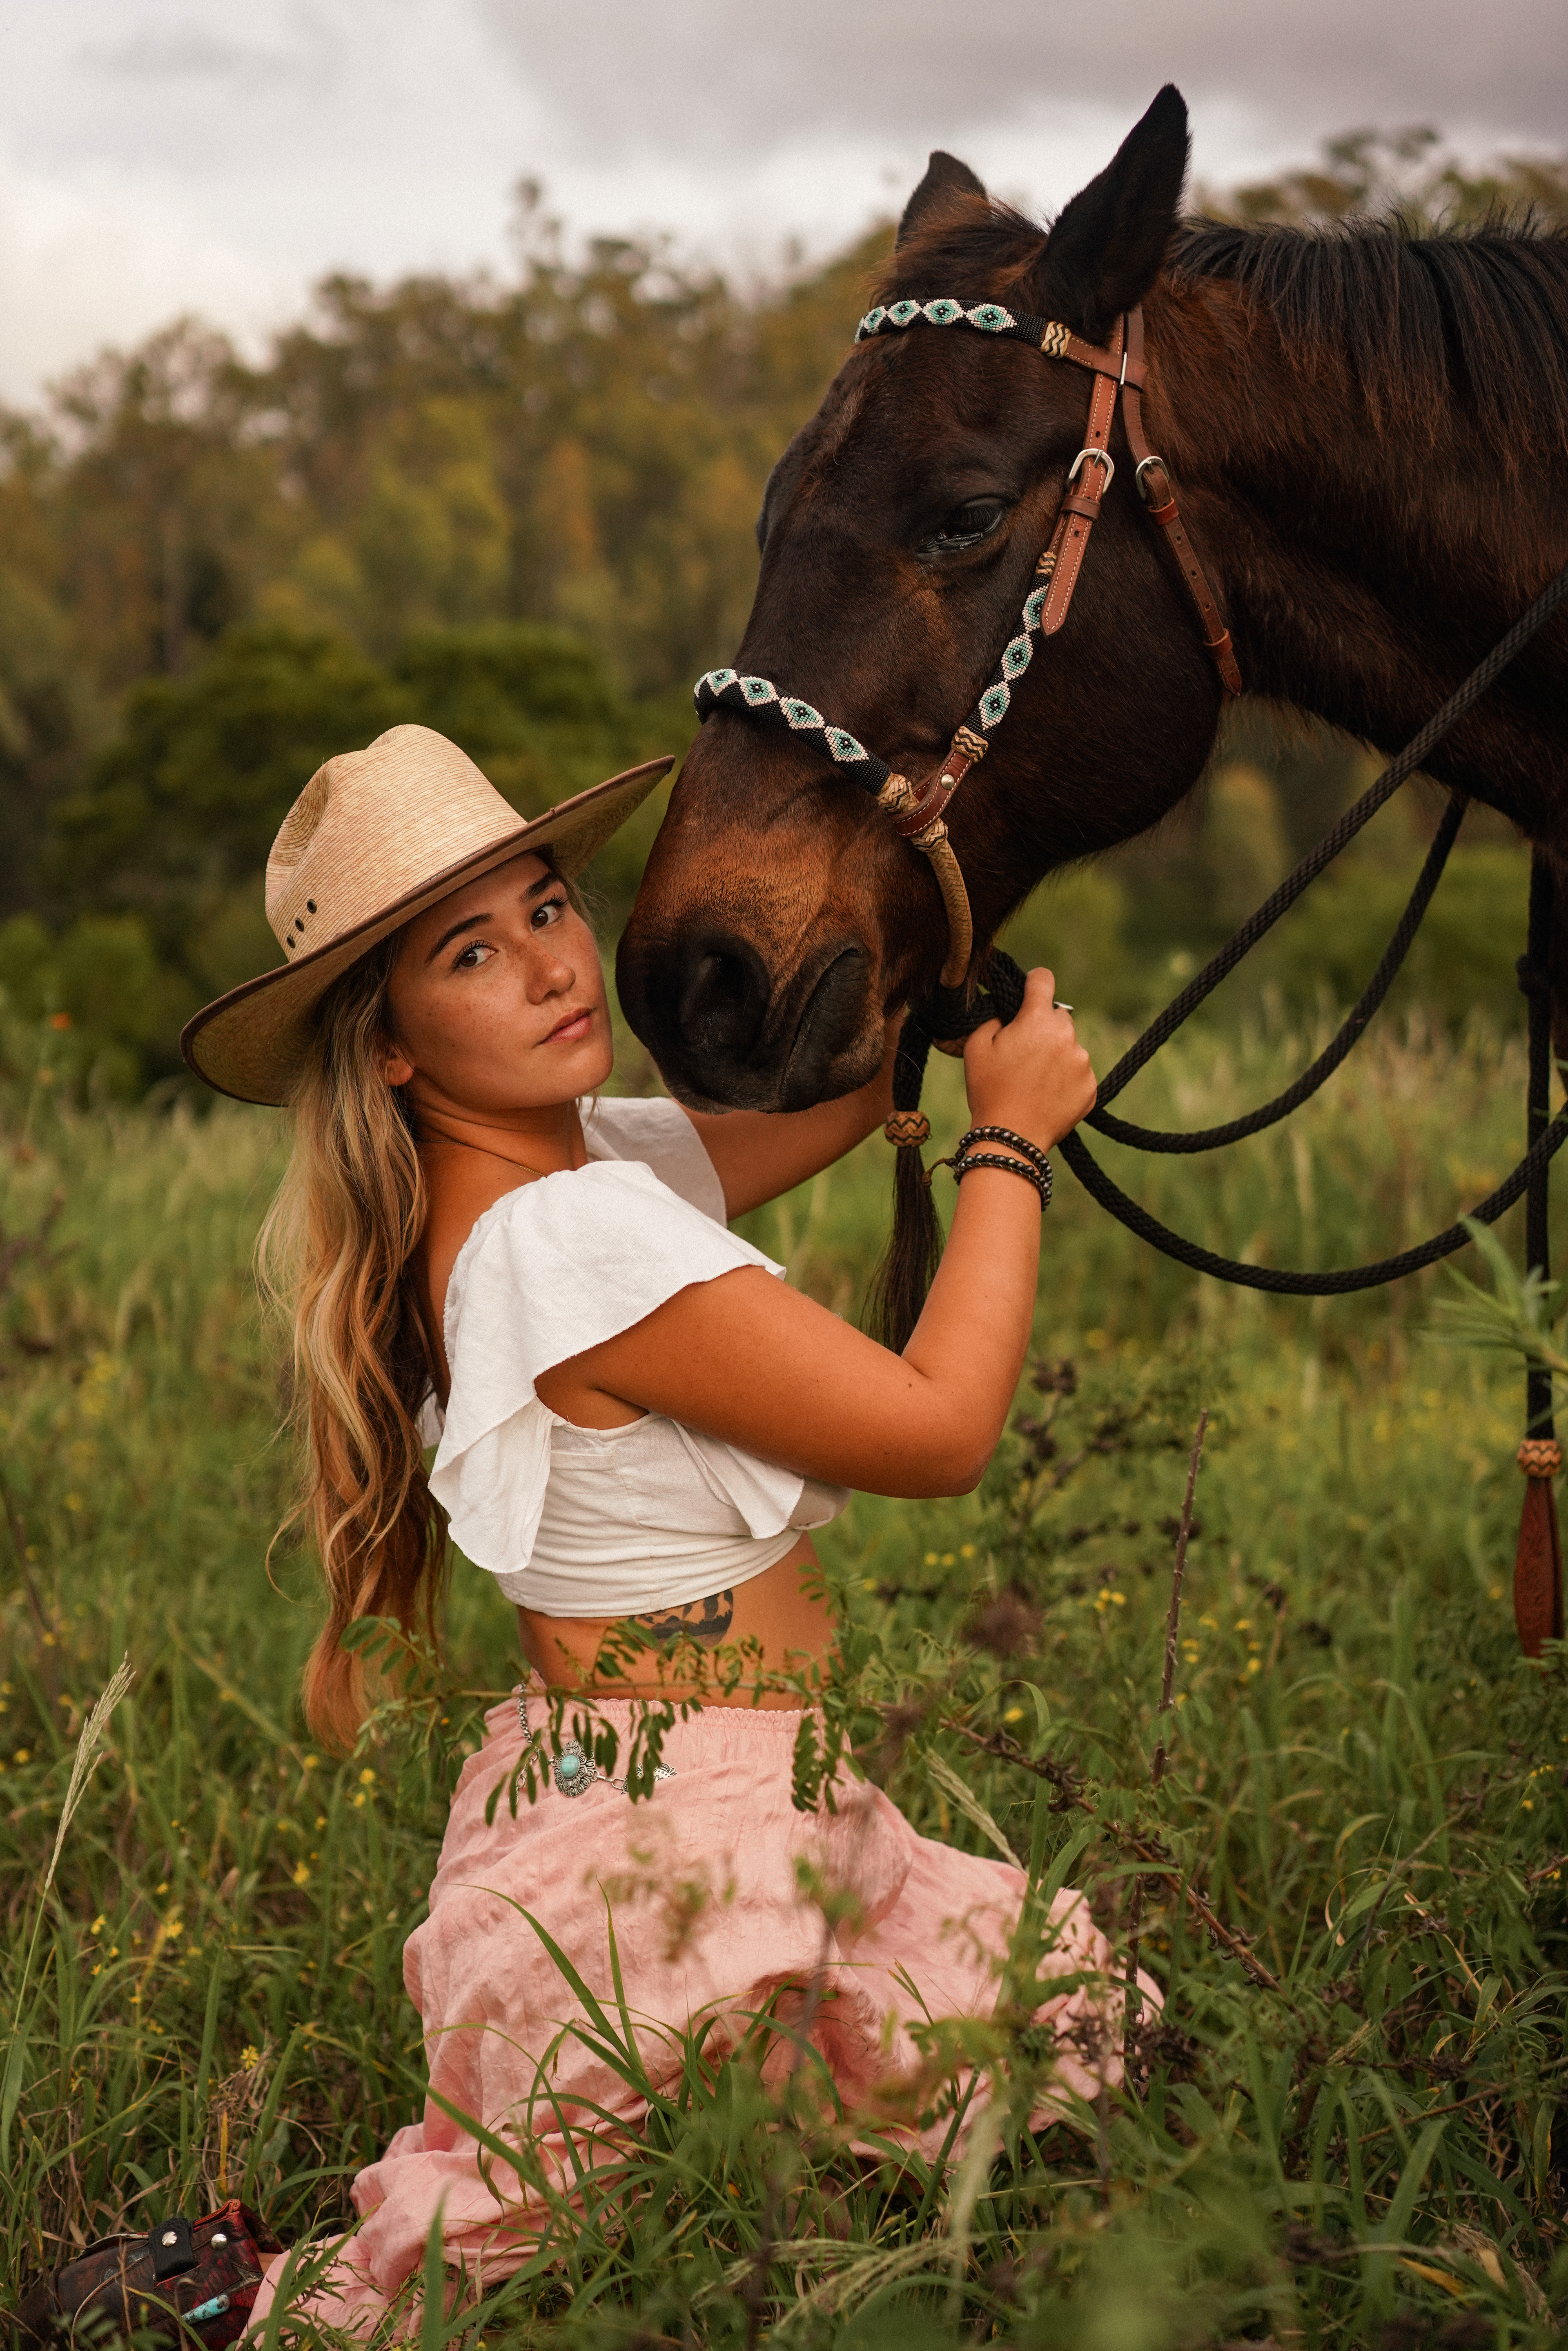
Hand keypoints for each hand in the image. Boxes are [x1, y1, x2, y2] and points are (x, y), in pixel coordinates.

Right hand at [961, 968, 1094, 1150]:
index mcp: (1037, 1020)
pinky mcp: (1091, 1087)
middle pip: (1058, 1016)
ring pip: (1069, 1045)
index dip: (1034, 983)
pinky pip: (1078, 1072)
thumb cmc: (989, 1090)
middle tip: (1023, 1052)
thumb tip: (1007, 1013)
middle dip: (1042, 1027)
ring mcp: (1082, 1062)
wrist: (1011, 1138)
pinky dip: (1065, 1078)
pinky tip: (1045, 1094)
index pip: (1043, 980)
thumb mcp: (975, 1046)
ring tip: (1033, 1079)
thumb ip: (993, 1018)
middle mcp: (1066, 1035)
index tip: (1029, 992)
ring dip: (1055, 1054)